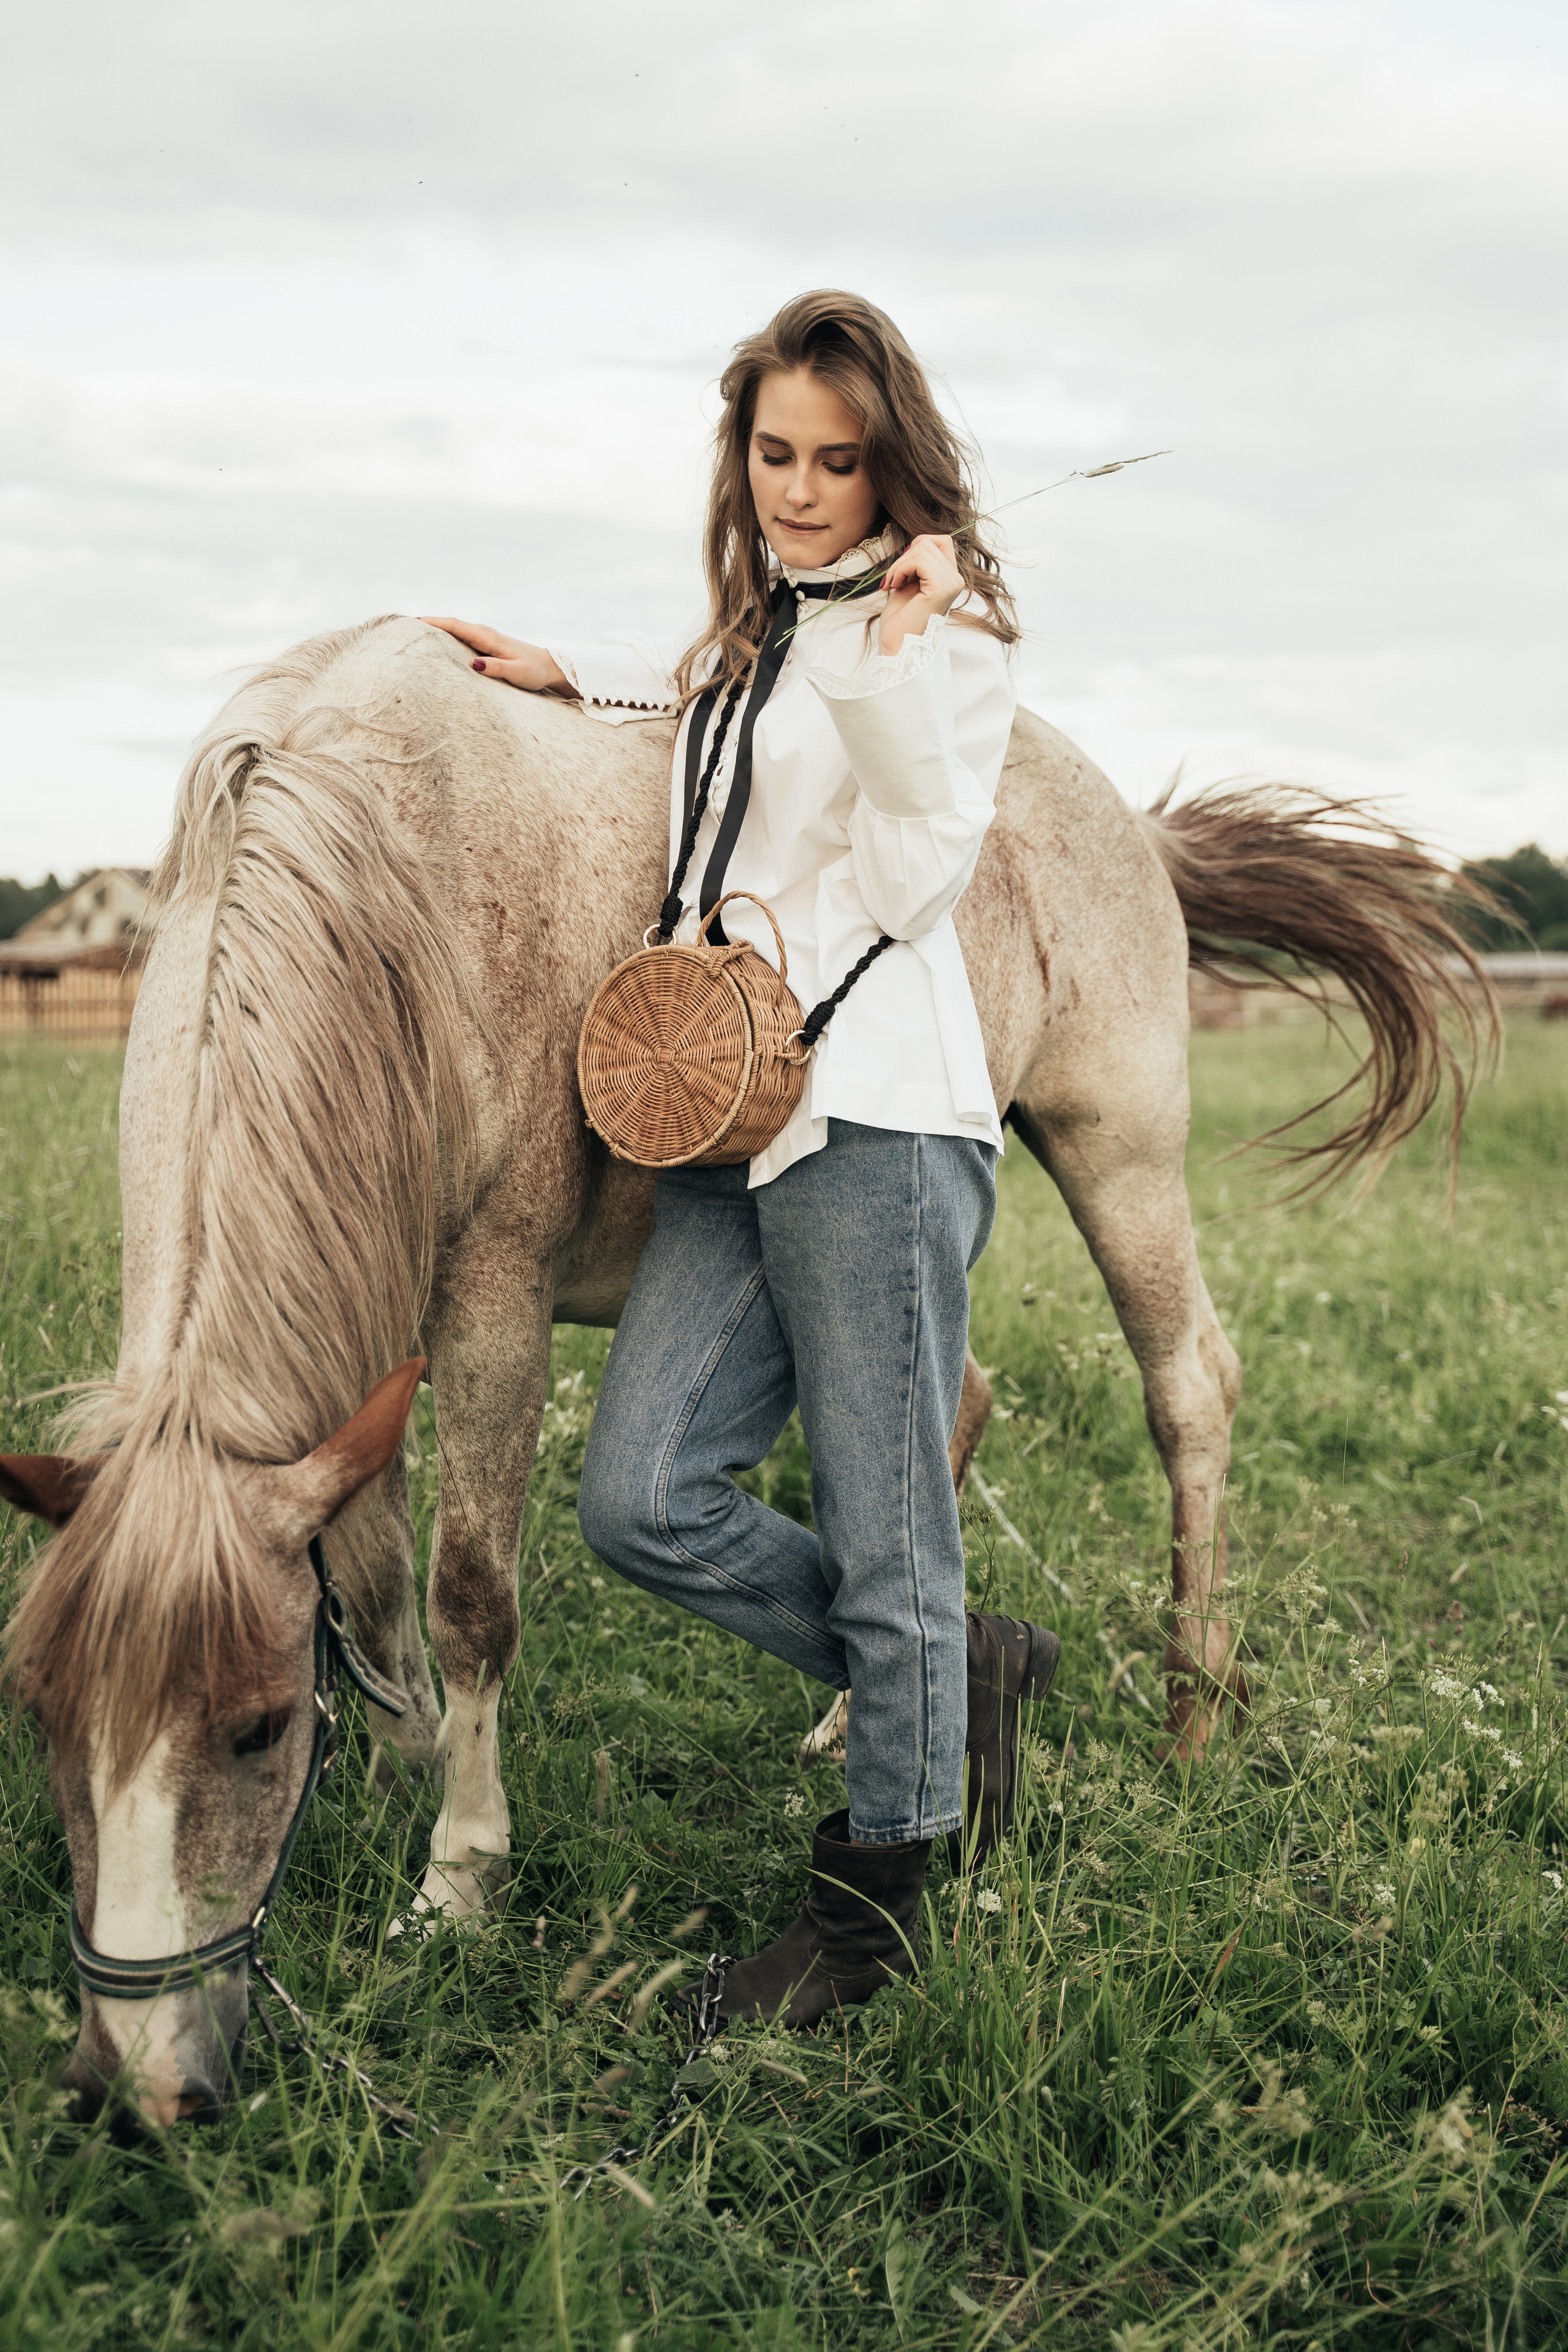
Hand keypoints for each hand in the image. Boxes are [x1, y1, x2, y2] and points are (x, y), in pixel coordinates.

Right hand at [419, 617, 578, 696]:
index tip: (410, 622)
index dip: (432, 623)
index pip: (454, 625)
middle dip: (426, 623)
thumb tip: (473, 664)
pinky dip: (444, 637)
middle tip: (399, 625)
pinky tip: (433, 643)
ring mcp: (482, 637)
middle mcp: (482, 632)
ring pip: (453, 630)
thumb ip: (496, 668)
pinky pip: (459, 637)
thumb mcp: (517, 673)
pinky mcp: (483, 644)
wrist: (548, 666)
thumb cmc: (533, 671)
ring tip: (409, 633)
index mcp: (487, 636)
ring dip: (433, 630)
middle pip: (449, 624)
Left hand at [877, 534, 961, 656]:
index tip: (901, 570)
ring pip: (922, 548)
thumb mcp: (908, 583)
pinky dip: (900, 569)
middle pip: (930, 542)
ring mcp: (951, 584)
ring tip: (892, 584)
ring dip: (899, 565)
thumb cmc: (900, 621)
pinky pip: (919, 560)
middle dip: (904, 557)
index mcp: (950, 579)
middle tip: (892, 580)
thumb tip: (916, 542)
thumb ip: (916, 564)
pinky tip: (894, 586)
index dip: (917, 547)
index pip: (942, 541)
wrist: (897, 648)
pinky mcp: (942, 588)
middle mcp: (956, 580)